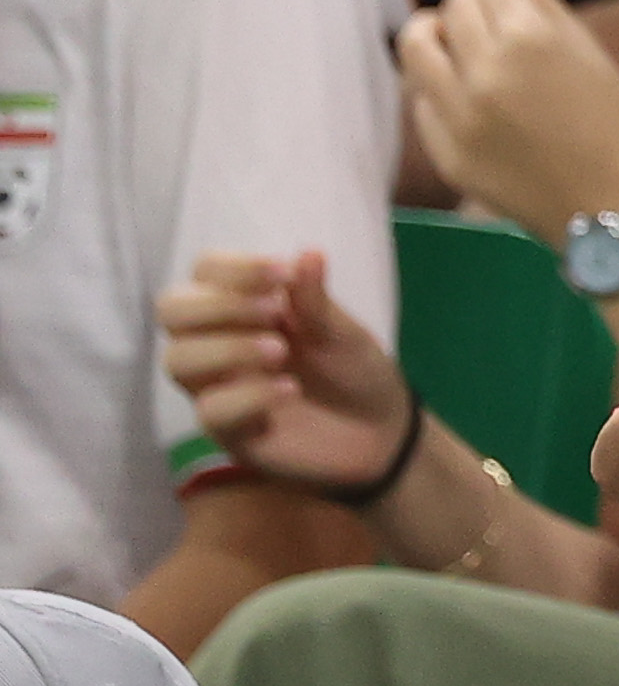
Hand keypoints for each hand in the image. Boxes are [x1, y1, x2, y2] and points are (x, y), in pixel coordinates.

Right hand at [158, 248, 409, 492]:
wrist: (381, 432)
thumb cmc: (352, 370)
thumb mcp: (342, 332)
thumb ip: (316, 299)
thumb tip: (308, 253)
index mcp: (243, 306)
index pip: (205, 272)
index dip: (234, 268)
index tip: (282, 272)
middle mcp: (217, 341)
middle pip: (172, 310)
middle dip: (218, 305)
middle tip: (273, 312)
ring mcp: (217, 386)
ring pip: (177, 360)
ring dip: (227, 348)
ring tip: (281, 351)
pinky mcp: (227, 429)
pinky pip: (211, 409)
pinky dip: (248, 395)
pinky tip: (289, 389)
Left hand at [398, 0, 618, 243]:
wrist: (612, 206)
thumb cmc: (613, 123)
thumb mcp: (588, 51)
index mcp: (530, 41)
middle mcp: (485, 72)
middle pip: (452, 8)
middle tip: (483, 6)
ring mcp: (459, 115)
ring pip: (416, 47)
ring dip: (432, 31)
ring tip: (451, 39)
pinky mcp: (446, 152)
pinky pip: (422, 101)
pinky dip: (438, 87)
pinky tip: (465, 93)